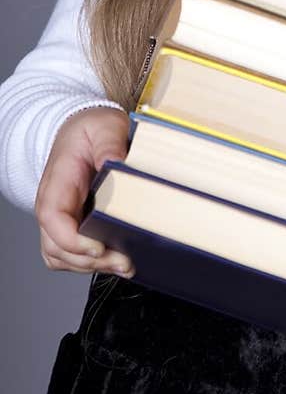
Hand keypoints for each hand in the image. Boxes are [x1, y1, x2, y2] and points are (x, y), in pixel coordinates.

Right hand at [35, 106, 134, 277]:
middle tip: (124, 261)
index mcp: (58, 182)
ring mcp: (61, 217)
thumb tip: (116, 162)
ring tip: (124, 265)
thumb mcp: (104, 126)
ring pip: (63, 257)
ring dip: (91, 267)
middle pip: (57, 247)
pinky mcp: (73, 224)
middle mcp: (53, 205)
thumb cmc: (89, 129)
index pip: (52, 218)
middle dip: (90, 260)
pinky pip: (72, 254)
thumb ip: (109, 143)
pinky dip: (90, 263)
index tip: (99, 246)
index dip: (73, 240)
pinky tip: (115, 259)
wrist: (80, 129)